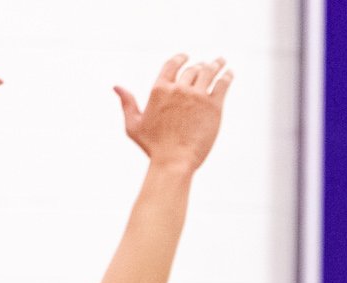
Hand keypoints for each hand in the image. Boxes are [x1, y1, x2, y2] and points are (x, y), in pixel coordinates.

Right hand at [114, 54, 232, 174]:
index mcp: (159, 89)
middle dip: (199, 66)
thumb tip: (116, 86)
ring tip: (220, 61)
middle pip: (192, 70)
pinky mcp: (213, 107)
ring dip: (215, 65)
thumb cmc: (153, 148)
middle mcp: (178, 88)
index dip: (181, 59)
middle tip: (206, 65)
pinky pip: (222, 85)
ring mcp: (196, 96)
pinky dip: (226, 77)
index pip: (172, 64)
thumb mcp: (133, 125)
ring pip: (208, 72)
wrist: (174, 162)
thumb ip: (127, 103)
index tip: (187, 57)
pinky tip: (230, 73)